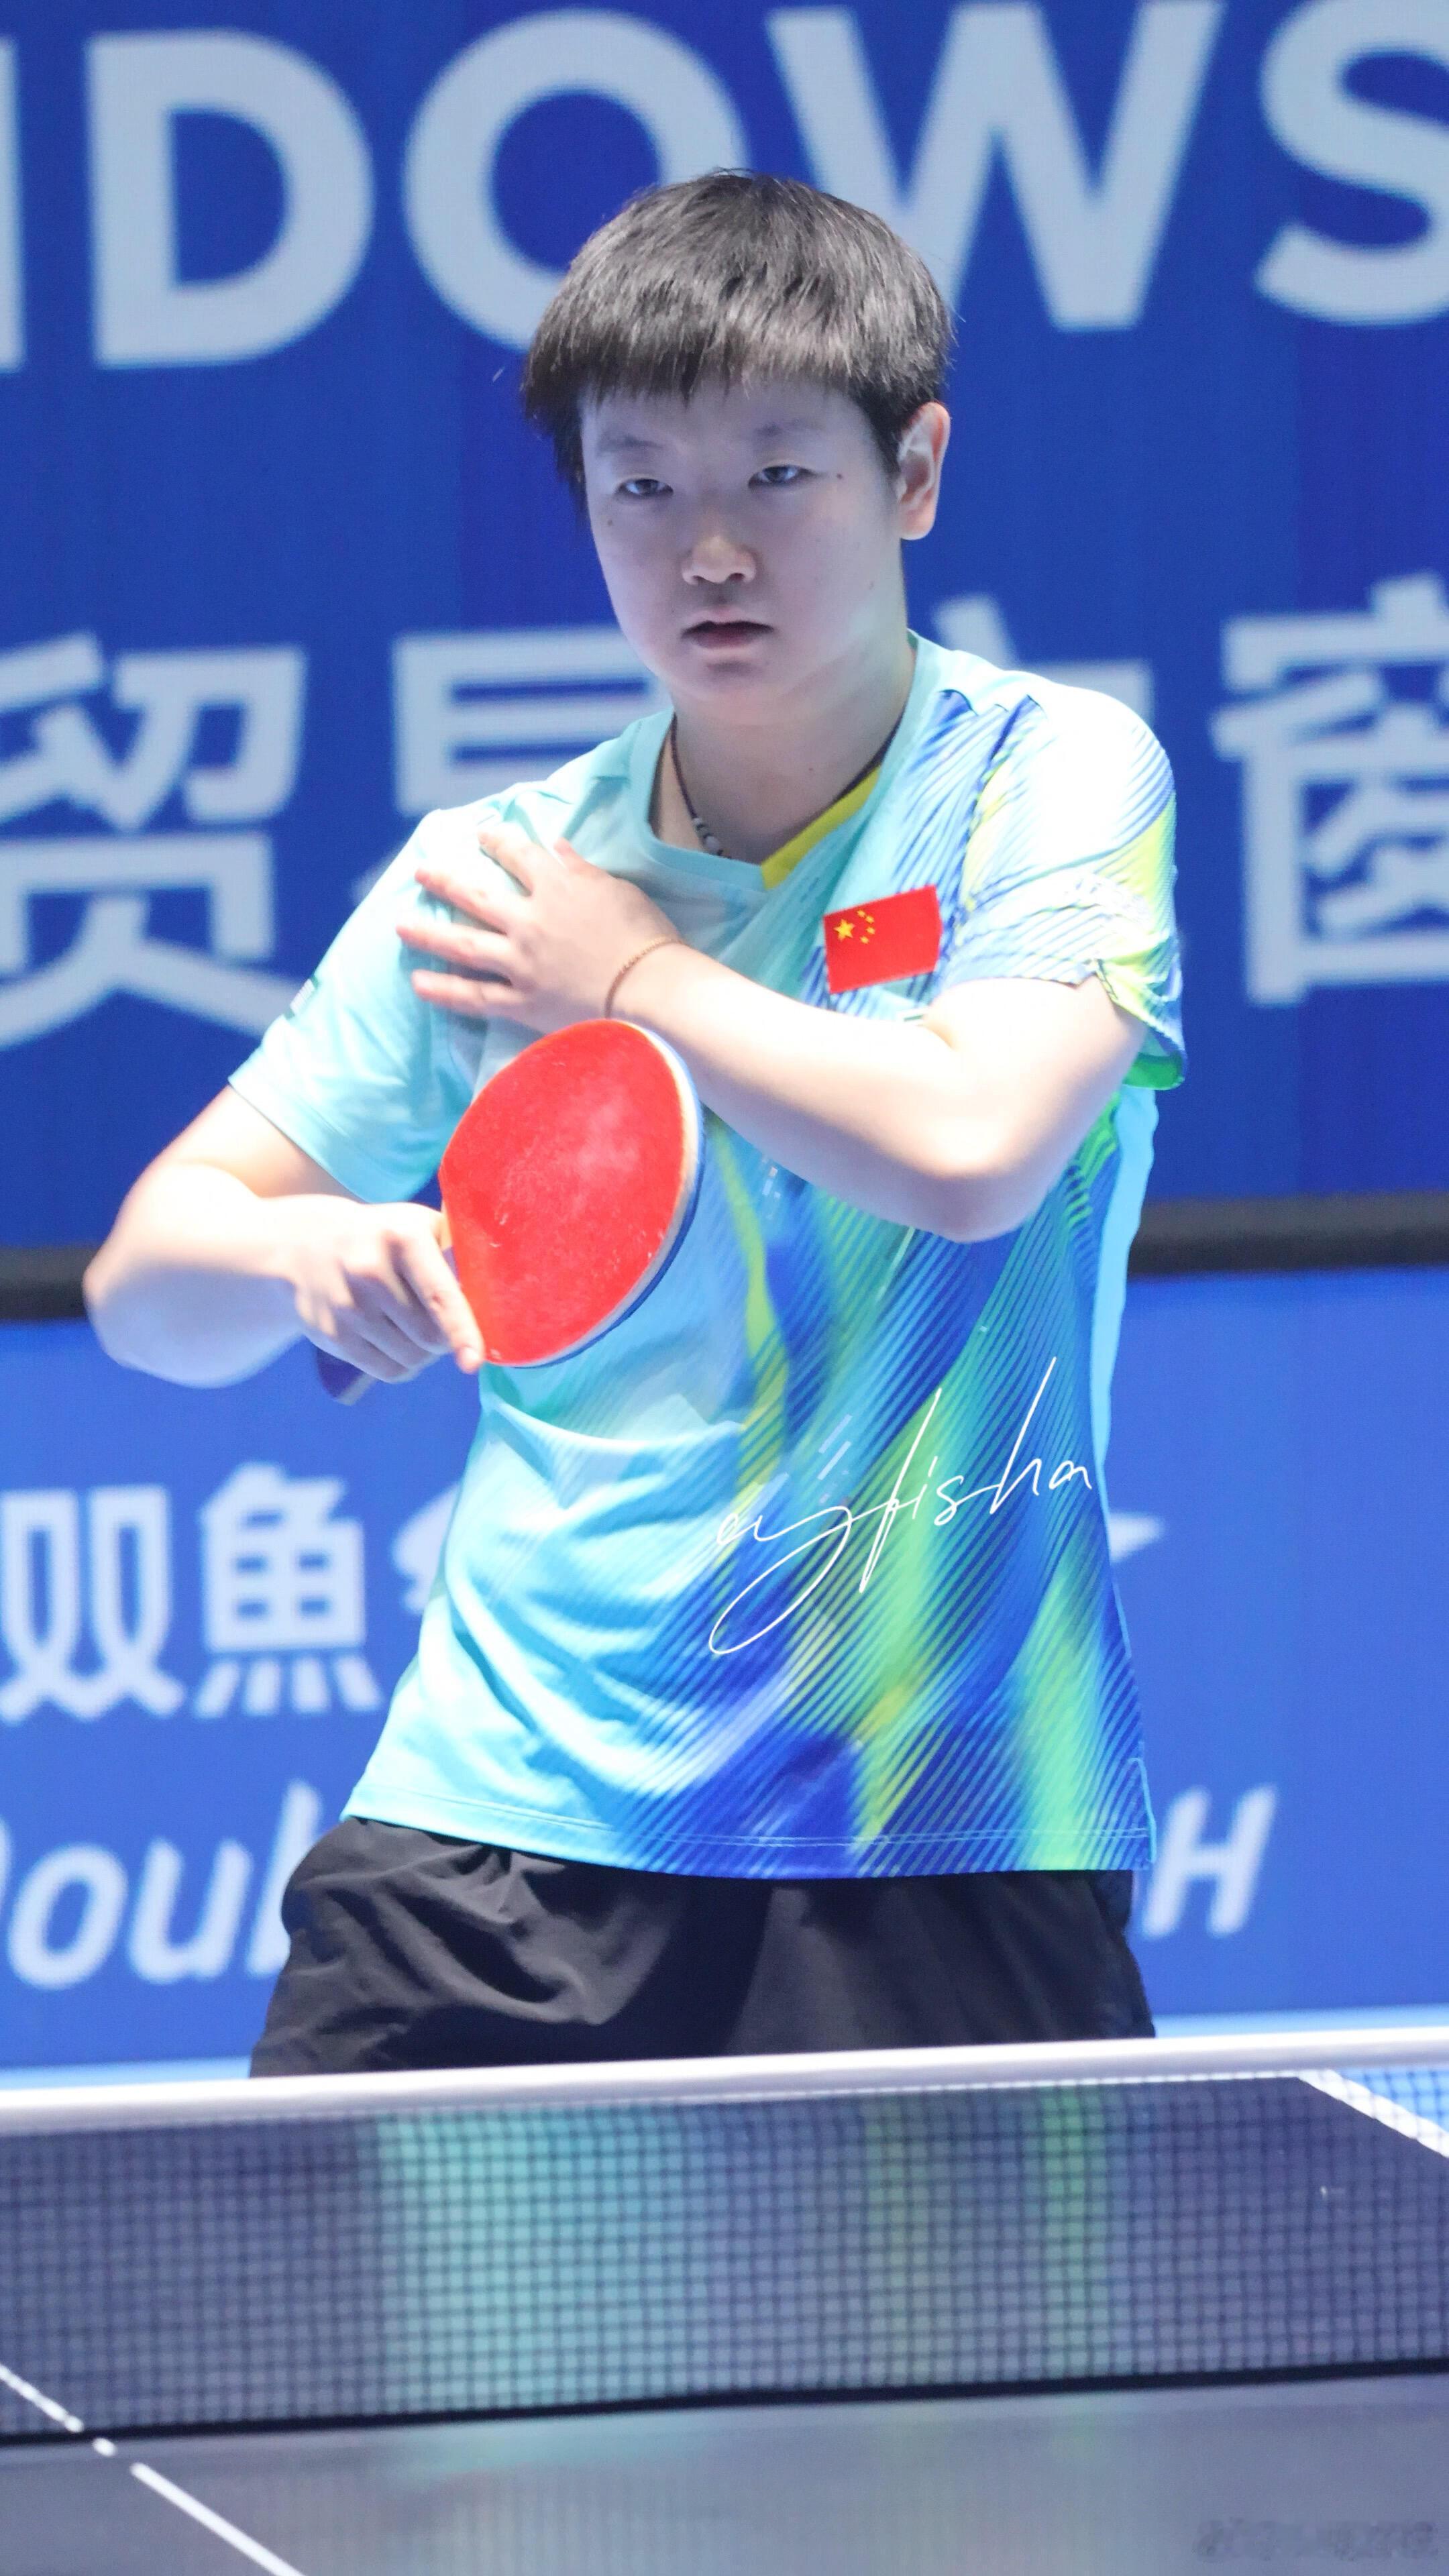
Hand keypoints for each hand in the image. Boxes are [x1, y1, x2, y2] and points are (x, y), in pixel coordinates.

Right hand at [273, 1196, 481, 1381]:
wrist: (300, 1246)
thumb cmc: (380, 1237)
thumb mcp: (417, 1225)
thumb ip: (455, 1250)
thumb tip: (495, 1287)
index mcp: (400, 1237)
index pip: (438, 1294)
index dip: (461, 1330)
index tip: (472, 1362)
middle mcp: (369, 1271)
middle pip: (430, 1335)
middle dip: (446, 1338)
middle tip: (439, 1320)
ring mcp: (346, 1306)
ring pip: (411, 1358)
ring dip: (425, 1353)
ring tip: (412, 1326)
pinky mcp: (331, 1335)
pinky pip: (388, 1371)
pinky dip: (404, 1366)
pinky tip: (397, 1342)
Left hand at [398, 813, 679, 1031]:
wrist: (652, 990)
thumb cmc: (645, 937)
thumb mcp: (619, 890)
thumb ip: (582, 870)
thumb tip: (557, 847)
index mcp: (557, 888)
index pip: (519, 855)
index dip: (498, 841)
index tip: (482, 834)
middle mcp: (529, 921)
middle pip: (476, 895)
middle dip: (445, 880)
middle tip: (420, 873)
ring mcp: (522, 963)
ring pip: (464, 945)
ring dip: (429, 933)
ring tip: (400, 927)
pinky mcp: (524, 1002)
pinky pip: (477, 997)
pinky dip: (446, 991)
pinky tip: (418, 983)